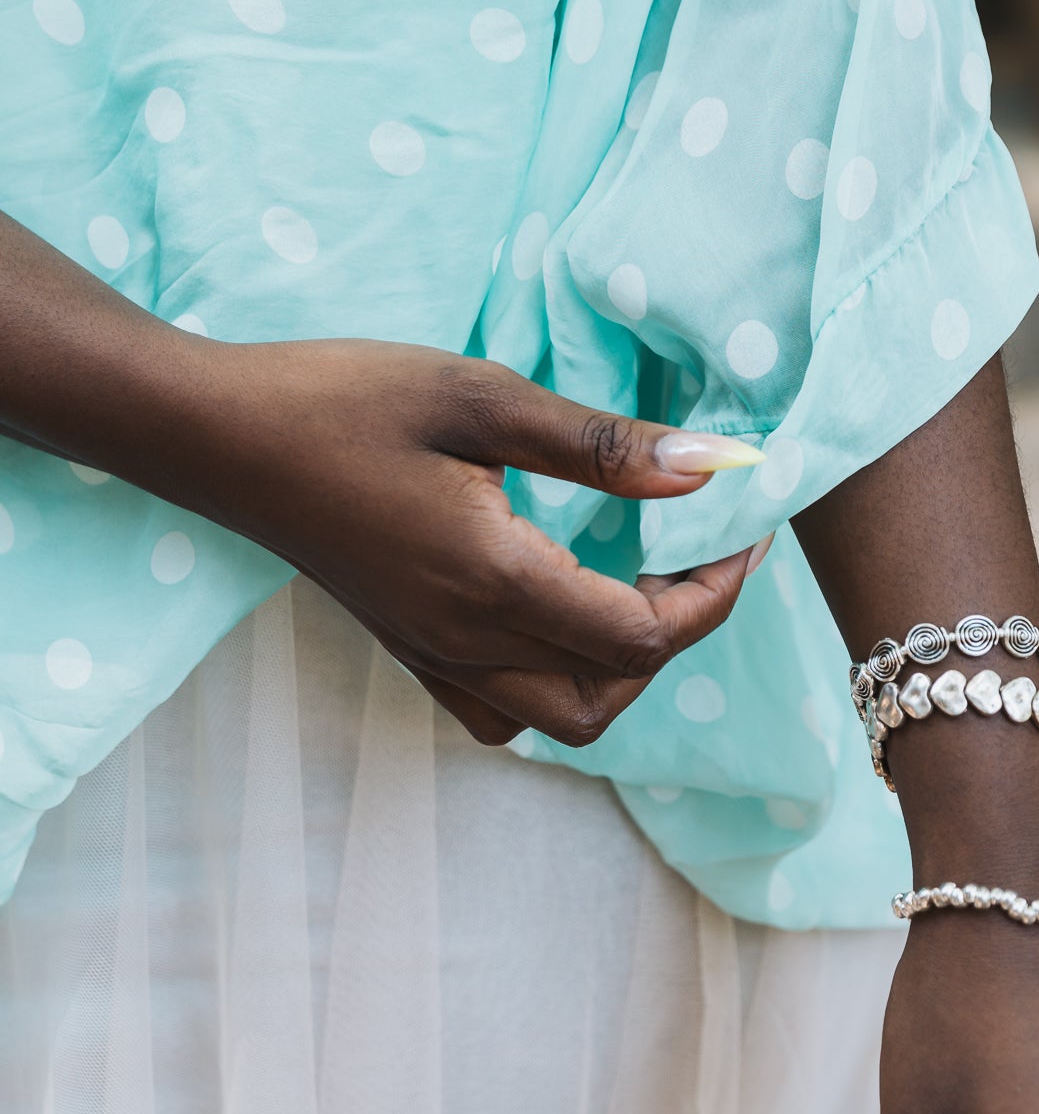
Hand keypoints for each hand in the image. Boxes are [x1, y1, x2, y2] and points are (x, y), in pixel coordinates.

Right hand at [155, 337, 769, 747]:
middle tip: (699, 553)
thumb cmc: (342, 398)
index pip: (644, 634)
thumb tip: (710, 467)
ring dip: (622, 669)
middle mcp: (466, 640)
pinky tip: (562, 614)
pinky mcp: (408, 649)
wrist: (220, 435)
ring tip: (639, 584)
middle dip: (679, 634)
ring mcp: (431, 655)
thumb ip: (599, 444)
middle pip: (613, 692)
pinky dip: (556, 684)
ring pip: (563, 717)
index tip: (743, 525)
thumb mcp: (480, 397)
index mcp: (493, 579)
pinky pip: (503, 712)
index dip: (715, 590)